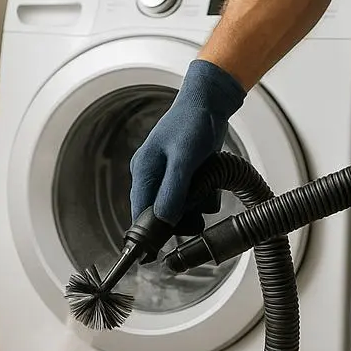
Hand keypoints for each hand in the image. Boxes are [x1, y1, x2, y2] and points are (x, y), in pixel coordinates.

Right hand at [129, 59, 245, 233]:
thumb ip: (173, 190)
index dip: (150, 233)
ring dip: (197, 204)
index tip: (161, 248)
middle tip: (199, 201)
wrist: (210, 102)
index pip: (139, 213)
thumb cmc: (193, 123)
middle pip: (161, 214)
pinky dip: (204, 193)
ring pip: (180, 207)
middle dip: (182, 214)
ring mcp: (168, 176)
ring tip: (208, 183)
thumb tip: (164, 220)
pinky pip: (192, 197)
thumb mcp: (184, 159)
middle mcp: (151, 176)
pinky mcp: (183, 175)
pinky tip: (211, 178)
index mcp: (143, 171)